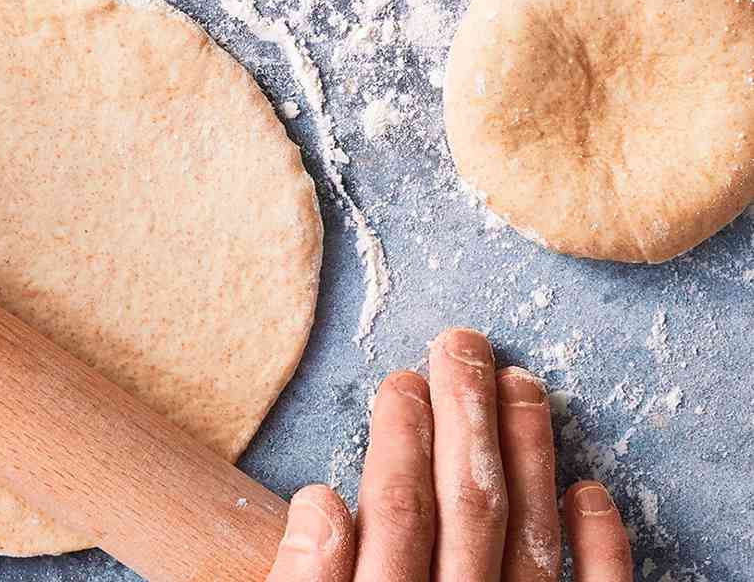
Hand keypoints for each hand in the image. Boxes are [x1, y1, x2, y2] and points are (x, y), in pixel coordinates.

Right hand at [267, 328, 633, 580]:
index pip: (395, 512)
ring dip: (529, 454)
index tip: (401, 379)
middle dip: (464, 414)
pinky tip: (588, 490)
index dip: (399, 438)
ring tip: (522, 383)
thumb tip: (316, 501)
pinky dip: (598, 546)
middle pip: (467, 507)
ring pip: (529, 541)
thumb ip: (305, 579)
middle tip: (460, 346)